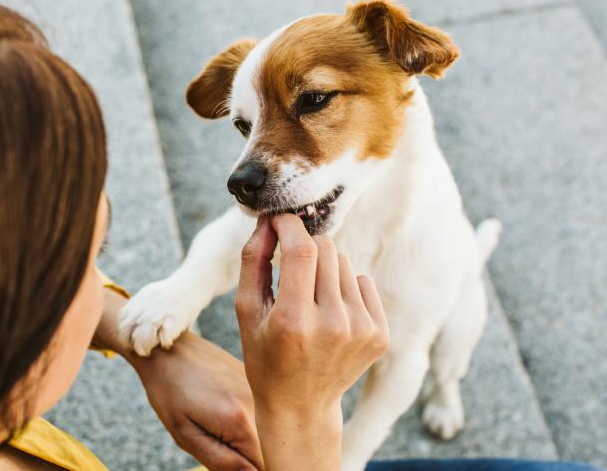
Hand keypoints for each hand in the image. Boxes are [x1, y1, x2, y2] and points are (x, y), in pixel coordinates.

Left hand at [94, 286, 262, 469]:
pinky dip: (252, 424)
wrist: (169, 346)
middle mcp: (260, 405)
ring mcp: (262, 392)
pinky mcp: (259, 384)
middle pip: (272, 449)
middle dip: (254, 459)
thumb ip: (222, 461)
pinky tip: (227, 413)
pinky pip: (264, 415)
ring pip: (270, 433)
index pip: (268, 465)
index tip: (233, 463)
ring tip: (222, 428)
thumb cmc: (170, 390)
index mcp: (241, 422)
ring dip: (254, 441)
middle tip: (222, 445)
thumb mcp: (185, 434)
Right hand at [235, 214, 388, 470]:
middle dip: (305, 247)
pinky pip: (362, 282)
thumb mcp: (246, 310)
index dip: (290, 225)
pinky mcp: (380, 335)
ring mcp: (362, 331)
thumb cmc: (264, 354)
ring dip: (324, 270)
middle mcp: (333, 325)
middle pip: (326, 249)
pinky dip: (344, 289)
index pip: (302, 249)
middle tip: (291, 269)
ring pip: (344, 263)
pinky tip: (330, 315)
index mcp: (294, 320)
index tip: (280, 219)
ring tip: (310, 300)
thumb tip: (269, 219)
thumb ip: (253, 260)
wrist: (300, 406)